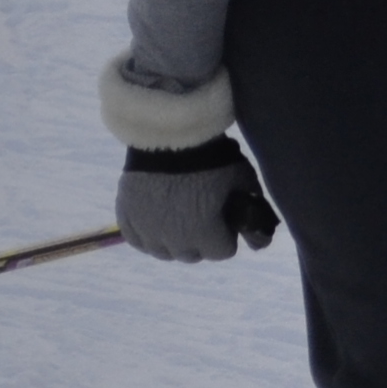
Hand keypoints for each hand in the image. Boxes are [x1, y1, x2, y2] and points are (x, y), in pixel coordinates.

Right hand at [120, 136, 278, 262]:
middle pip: (192, 255)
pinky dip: (146, 235)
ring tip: (178, 217)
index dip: (227, 234)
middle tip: (201, 214)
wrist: (170, 133)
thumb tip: (259, 243)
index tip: (224, 217)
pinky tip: (155, 221)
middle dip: (201, 239)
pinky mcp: (127, 215)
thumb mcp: (244, 183)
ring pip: (163, 252)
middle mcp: (174, 240)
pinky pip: (137, 240)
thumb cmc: (213, 158)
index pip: (222, 252)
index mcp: (205, 234)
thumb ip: (255, 215)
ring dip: (173, 241)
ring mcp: (147, 229)